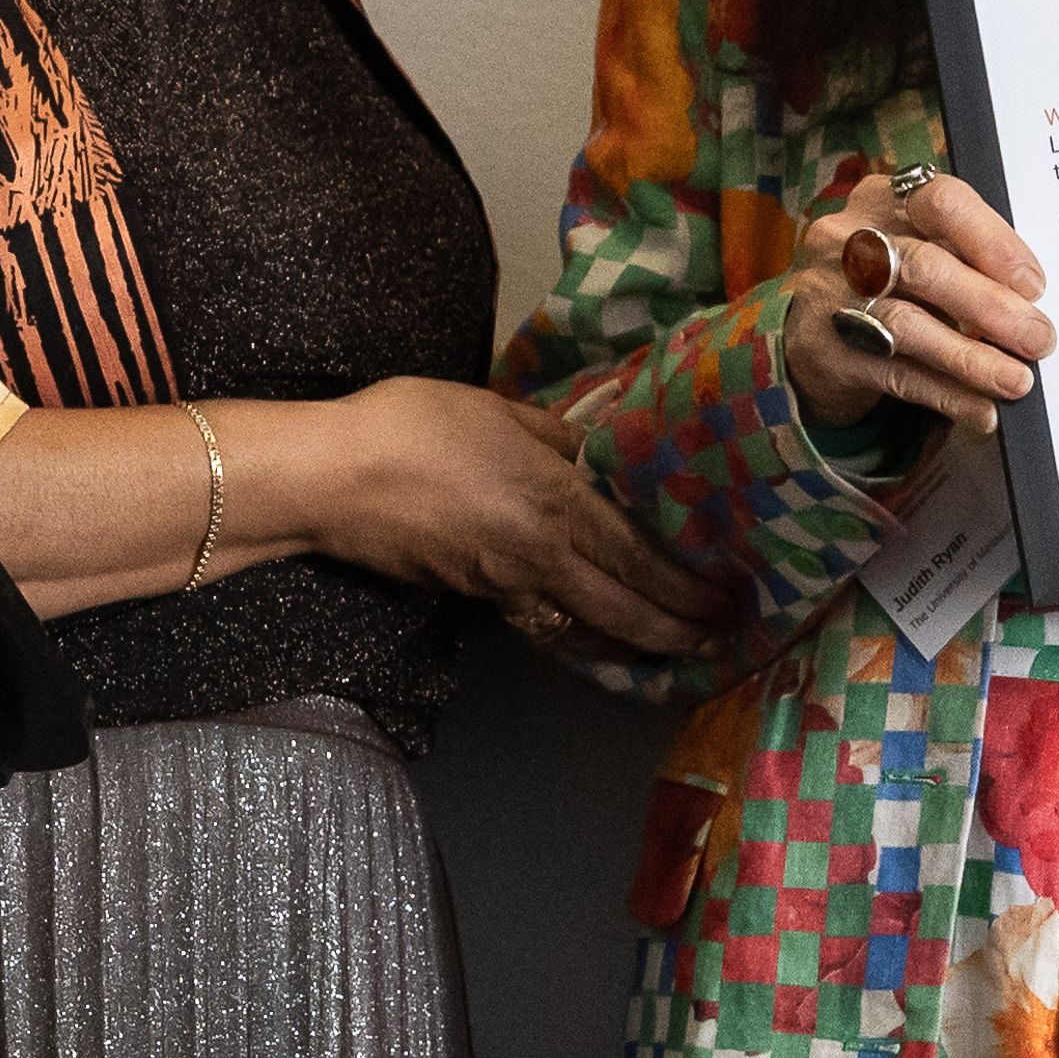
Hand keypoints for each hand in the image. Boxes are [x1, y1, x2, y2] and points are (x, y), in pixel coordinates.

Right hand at [318, 379, 729, 652]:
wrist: (331, 478)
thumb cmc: (413, 427)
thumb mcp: (499, 411)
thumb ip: (558, 437)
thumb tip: (601, 453)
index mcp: (555, 503)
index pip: (639, 557)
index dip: (687, 585)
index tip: (726, 597)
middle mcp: (539, 555)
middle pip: (623, 608)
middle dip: (676, 629)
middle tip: (718, 638)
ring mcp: (504, 584)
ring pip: (584, 626)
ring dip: (633, 642)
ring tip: (673, 646)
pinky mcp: (472, 595)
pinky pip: (543, 622)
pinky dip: (580, 635)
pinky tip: (595, 633)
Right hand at [781, 169, 1053, 429]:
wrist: (812, 328)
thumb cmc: (889, 279)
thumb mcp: (918, 245)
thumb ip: (965, 257)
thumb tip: (1032, 301)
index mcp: (883, 198)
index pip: (941, 202)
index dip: (992, 241)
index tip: (1033, 283)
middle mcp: (850, 240)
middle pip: (924, 267)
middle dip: (991, 306)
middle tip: (1039, 338)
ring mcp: (831, 295)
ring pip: (907, 325)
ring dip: (971, 357)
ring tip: (1017, 380)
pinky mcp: (827, 351)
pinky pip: (895, 375)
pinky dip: (946, 394)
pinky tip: (981, 410)